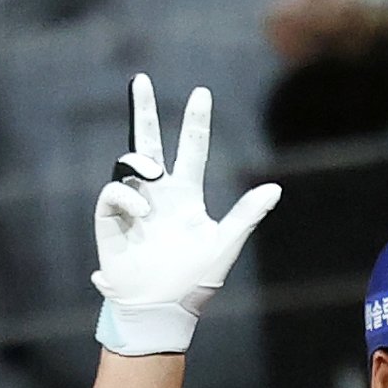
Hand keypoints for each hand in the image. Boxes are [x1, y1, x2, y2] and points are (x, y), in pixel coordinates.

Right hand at [93, 74, 281, 355]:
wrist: (162, 308)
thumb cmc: (195, 281)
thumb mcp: (225, 245)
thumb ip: (247, 214)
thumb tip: (275, 188)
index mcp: (187, 197)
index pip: (192, 150)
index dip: (196, 123)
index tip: (202, 93)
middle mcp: (159, 194)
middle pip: (149, 143)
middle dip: (143, 111)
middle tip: (140, 80)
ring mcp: (134, 204)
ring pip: (131, 162)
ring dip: (141, 160)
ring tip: (153, 172)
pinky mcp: (112, 219)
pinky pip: (114, 192)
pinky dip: (128, 198)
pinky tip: (141, 215)